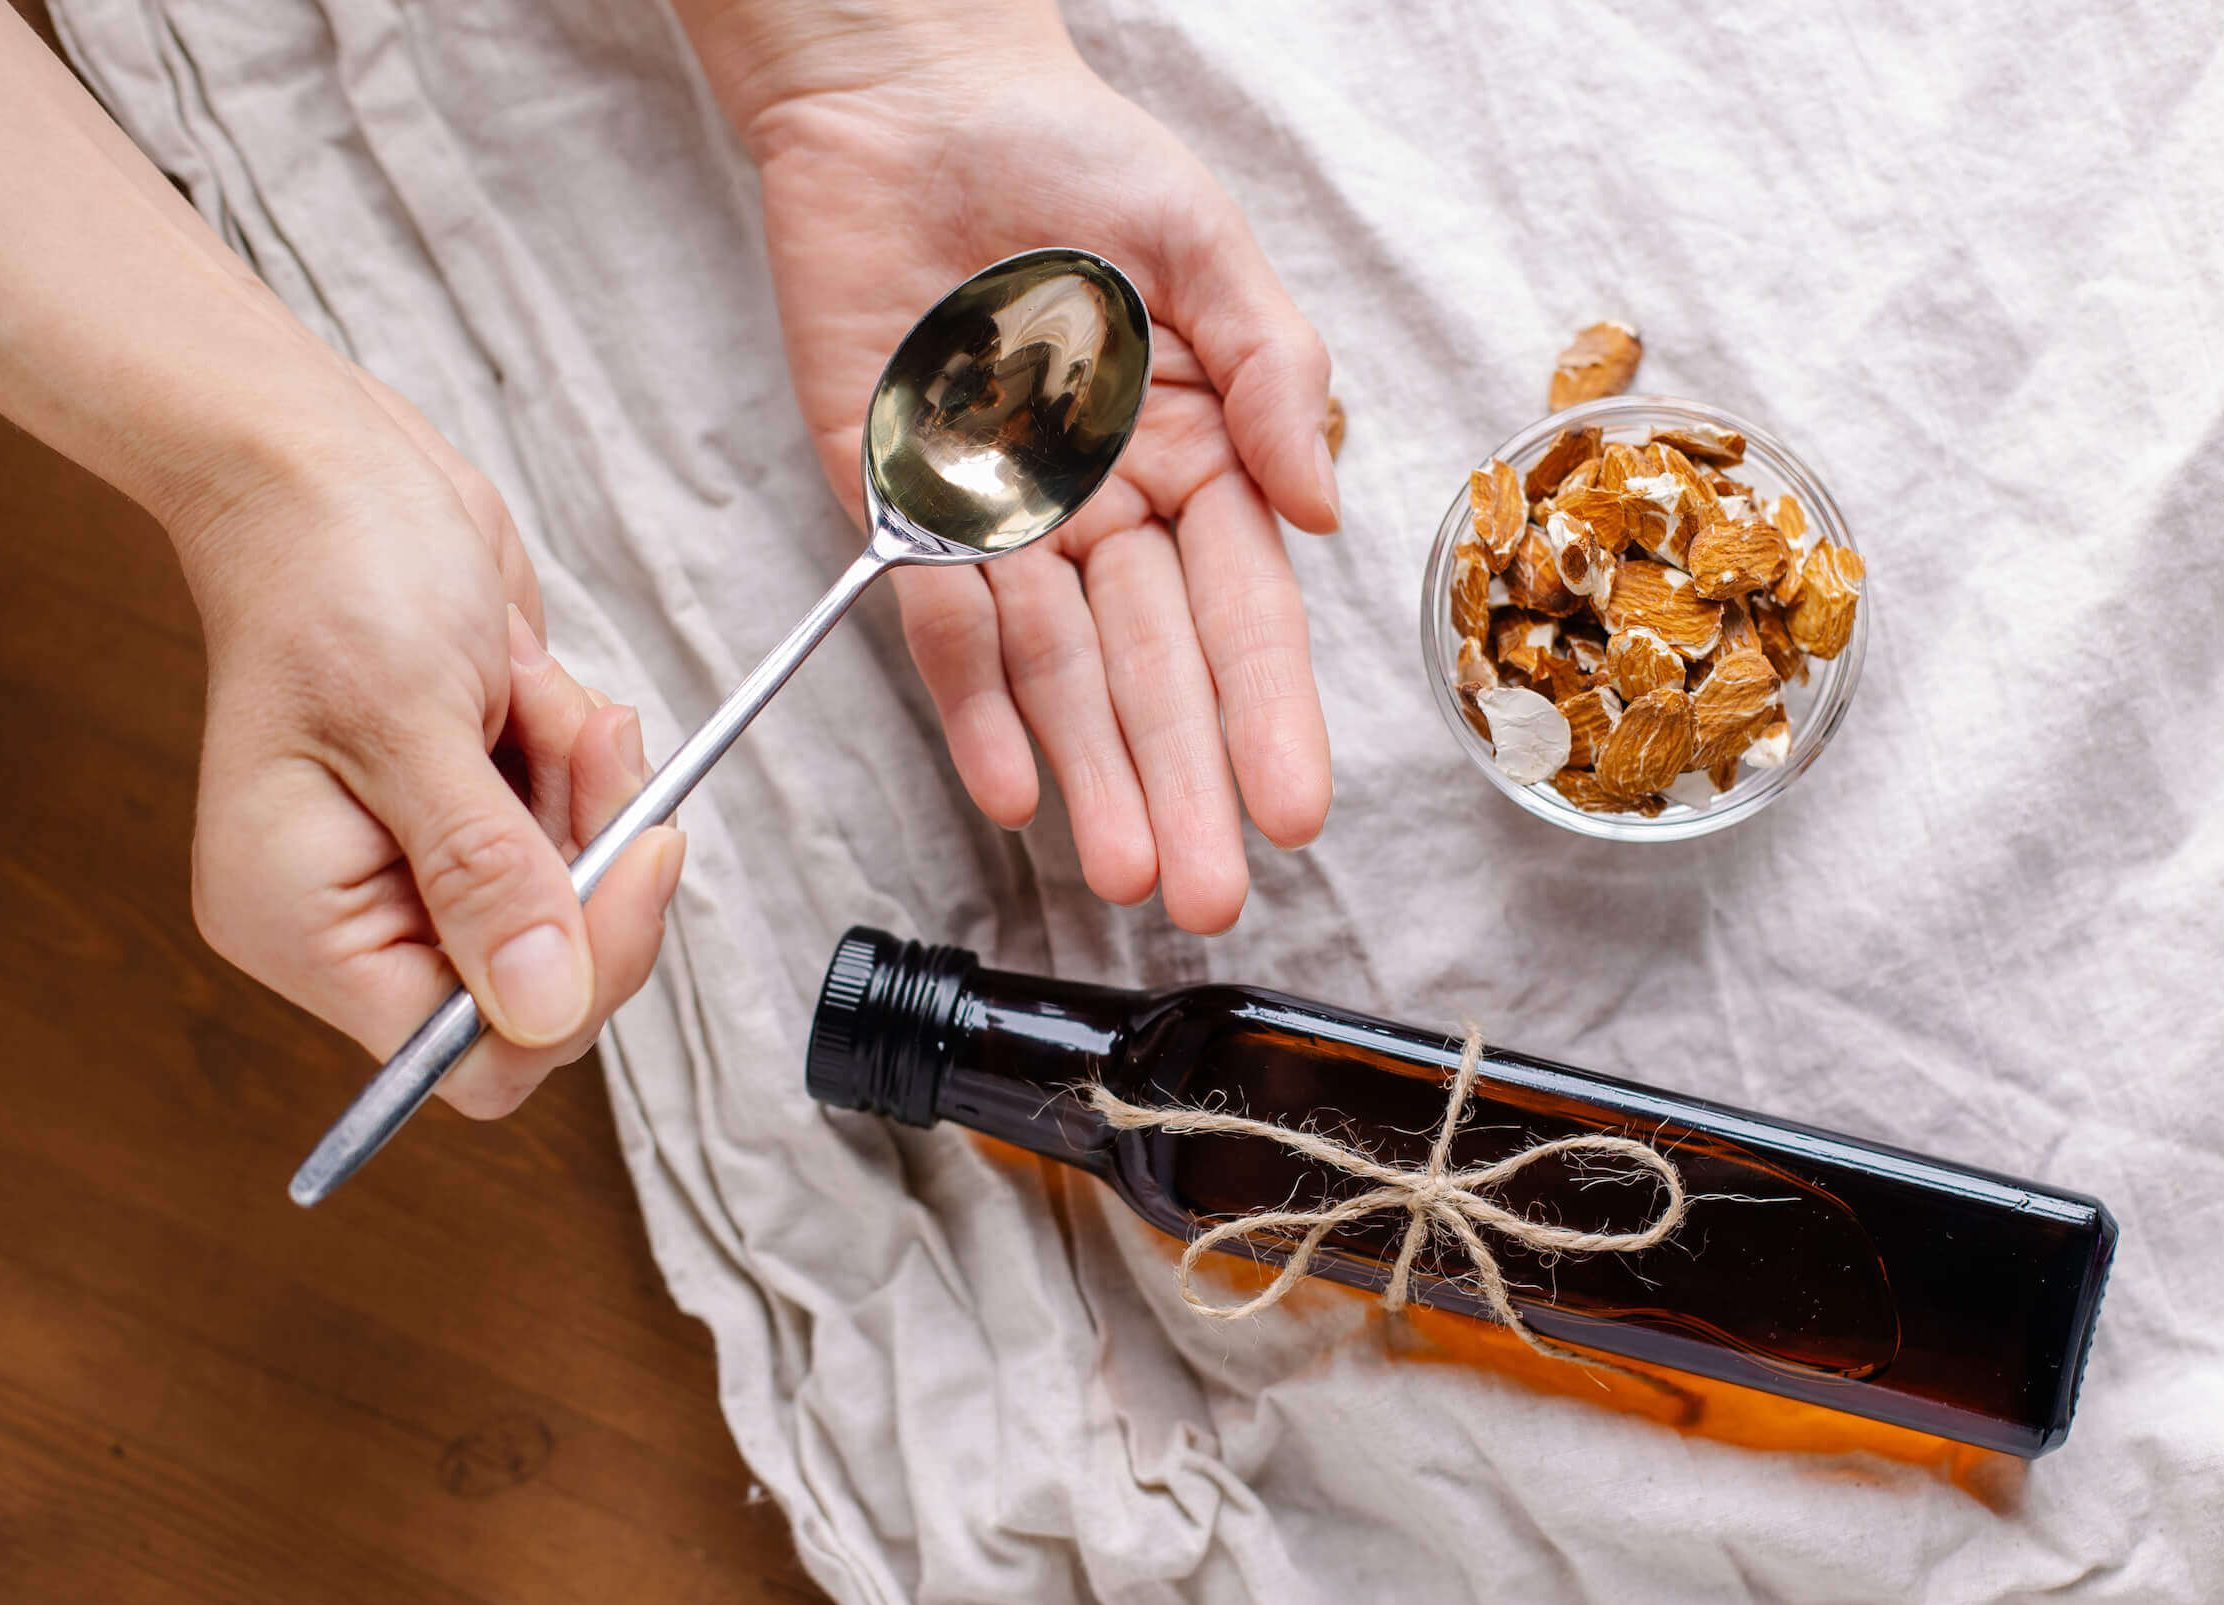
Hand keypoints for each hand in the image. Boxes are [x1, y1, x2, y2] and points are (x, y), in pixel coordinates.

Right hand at [178, 384, 686, 1116]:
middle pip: (543, 984)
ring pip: (575, 902)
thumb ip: (485, 876)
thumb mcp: (408, 721)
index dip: (571, 987)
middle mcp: (358, 917)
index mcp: (305, 927)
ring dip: (588, 796)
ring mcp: (421, 868)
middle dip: (590, 864)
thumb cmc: (332, 570)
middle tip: (593, 750)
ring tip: (540, 696)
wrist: (332, 466)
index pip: (464, 1057)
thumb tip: (543, 1009)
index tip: (629, 868)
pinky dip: (582, 763)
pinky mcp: (476, 814)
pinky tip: (536, 687)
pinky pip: (577, 833)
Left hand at [738, 37, 1338, 934]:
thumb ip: (1274, 373)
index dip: (1270, 712)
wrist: (911, 96)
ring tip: (1125, 868)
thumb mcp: (1207, 246)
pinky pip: (937, 622)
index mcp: (1196, 457)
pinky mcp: (900, 505)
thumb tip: (1322, 511)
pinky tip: (1008, 791)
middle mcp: (1105, 510)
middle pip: (1152, 670)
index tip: (1295, 806)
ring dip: (1087, 774)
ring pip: (1053, 673)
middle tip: (1208, 890)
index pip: (1244, 612)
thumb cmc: (1073, 156)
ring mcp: (1003, 520)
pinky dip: (969, 706)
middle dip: (1182, 783)